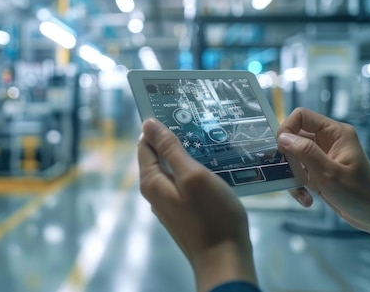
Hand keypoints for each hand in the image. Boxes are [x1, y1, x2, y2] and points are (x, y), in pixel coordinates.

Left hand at [138, 118, 257, 291]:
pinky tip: (215, 166)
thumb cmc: (211, 215)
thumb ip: (170, 149)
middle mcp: (155, 192)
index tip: (177, 110)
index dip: (156, 127)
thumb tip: (147, 123)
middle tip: (199, 122)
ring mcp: (170, 204)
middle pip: (159, 156)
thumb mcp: (192, 175)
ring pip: (175, 170)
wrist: (225, 259)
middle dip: (175, 139)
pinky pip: (185, 183)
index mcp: (152, 181)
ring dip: (189, 155)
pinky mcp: (185, 211)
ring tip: (210, 140)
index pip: (144, 144)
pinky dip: (196, 171)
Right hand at [277, 108, 369, 241]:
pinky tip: (306, 199)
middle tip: (288, 175)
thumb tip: (283, 138)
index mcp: (335, 133)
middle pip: (294, 138)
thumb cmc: (360, 194)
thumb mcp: (330, 174)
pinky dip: (298, 185)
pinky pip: (299, 172)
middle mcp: (327, 141)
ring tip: (301, 192)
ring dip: (293, 176)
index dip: (287, 129)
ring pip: (294, 157)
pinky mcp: (319, 171)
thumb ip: (306, 152)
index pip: (302, 116)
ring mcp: (322, 156)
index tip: (281, 150)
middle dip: (288, 158)